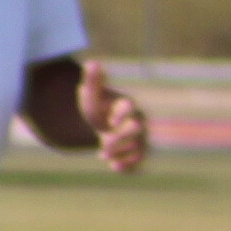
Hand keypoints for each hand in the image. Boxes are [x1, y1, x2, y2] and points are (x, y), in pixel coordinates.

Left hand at [82, 58, 149, 174]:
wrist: (101, 124)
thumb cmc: (98, 107)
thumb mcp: (91, 95)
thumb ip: (92, 81)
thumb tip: (92, 63)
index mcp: (126, 105)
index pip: (129, 107)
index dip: (122, 114)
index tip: (110, 121)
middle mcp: (137, 120)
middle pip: (137, 129)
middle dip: (121, 137)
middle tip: (104, 143)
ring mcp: (138, 137)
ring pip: (139, 146)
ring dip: (122, 153)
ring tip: (103, 155)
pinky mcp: (136, 151)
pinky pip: (139, 160)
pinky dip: (129, 166)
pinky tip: (114, 167)